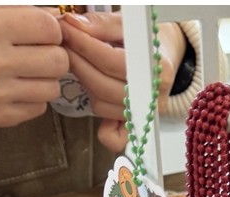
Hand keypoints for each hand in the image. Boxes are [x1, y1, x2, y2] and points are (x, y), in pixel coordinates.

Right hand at [0, 6, 67, 126]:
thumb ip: (11, 11)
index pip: (48, 28)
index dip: (51, 29)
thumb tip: (50, 15)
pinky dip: (32, 98)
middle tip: (38, 52)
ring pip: (52, 87)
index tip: (43, 31)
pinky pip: (38, 109)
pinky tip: (15, 87)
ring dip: (44, 77)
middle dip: (52, 53)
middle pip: (58, 61)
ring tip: (26, 70)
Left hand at [58, 11, 186, 152]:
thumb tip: (73, 26)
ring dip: (84, 84)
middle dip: (78, 63)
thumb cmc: (146, 39)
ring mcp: (145, 115)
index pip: (111, 62)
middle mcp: (153, 96)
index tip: (66, 31)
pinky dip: (103, 130)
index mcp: (157, 68)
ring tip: (76, 62)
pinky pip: (116, 139)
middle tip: (64, 45)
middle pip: (104, 87)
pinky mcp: (137, 127)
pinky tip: (93, 103)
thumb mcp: (127, 24)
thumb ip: (101, 25)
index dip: (84, 46)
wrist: (165, 54)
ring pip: (102, 106)